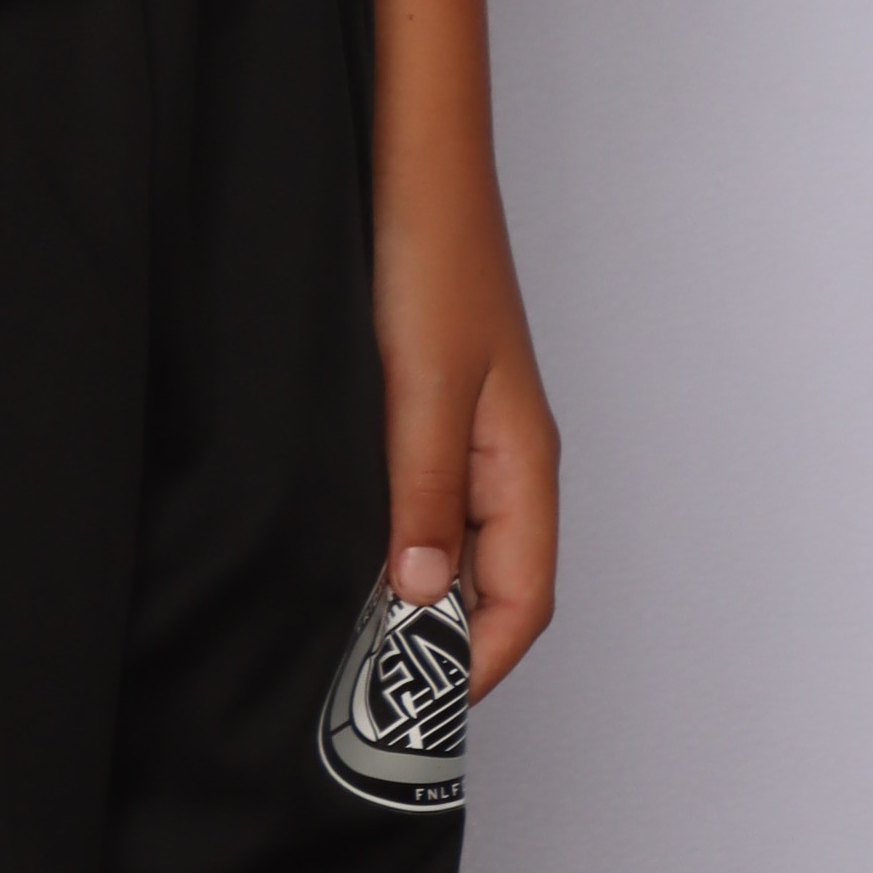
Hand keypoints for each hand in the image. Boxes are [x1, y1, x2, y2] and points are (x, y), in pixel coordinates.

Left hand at [372, 177, 559, 700]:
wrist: (419, 163)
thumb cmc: (435, 258)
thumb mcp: (422, 385)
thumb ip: (424, 490)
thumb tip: (424, 596)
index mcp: (524, 462)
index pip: (524, 600)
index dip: (478, 663)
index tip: (416, 709)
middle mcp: (506, 458)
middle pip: (493, 584)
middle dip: (441, 644)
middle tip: (367, 686)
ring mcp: (471, 432)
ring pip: (457, 546)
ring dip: (415, 594)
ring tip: (348, 629)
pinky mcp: (433, 404)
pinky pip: (427, 499)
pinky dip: (397, 538)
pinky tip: (348, 544)